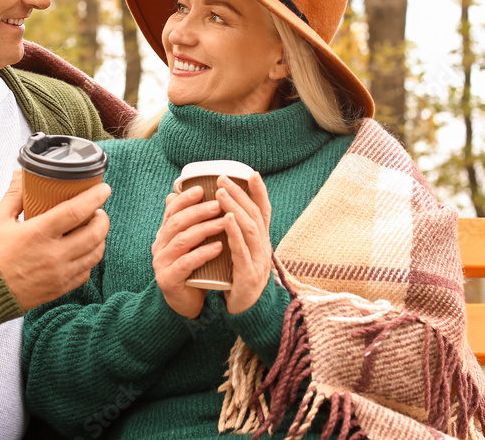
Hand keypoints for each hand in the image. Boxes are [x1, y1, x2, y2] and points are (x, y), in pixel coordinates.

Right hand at [0, 169, 110, 310]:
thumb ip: (14, 195)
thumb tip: (21, 174)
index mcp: (38, 233)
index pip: (76, 211)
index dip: (95, 198)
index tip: (104, 189)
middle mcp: (54, 255)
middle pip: (95, 234)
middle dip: (102, 218)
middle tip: (98, 210)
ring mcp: (59, 274)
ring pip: (95, 254)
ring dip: (100, 239)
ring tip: (93, 229)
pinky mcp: (59, 289)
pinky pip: (86, 273)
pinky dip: (89, 259)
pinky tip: (82, 251)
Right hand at [151, 186, 225, 318]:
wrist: (186, 302)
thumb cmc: (193, 268)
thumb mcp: (192, 242)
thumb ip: (191, 222)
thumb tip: (185, 194)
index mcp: (164, 234)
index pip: (171, 210)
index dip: (185, 199)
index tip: (202, 188)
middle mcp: (159, 246)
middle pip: (177, 223)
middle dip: (198, 211)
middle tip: (219, 204)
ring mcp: (161, 263)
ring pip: (182, 240)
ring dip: (204, 229)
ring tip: (224, 223)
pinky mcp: (168, 280)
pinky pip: (186, 263)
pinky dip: (203, 253)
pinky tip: (219, 247)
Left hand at [218, 173, 272, 314]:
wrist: (246, 312)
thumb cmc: (239, 278)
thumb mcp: (241, 251)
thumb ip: (234, 232)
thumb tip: (222, 208)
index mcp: (261, 241)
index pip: (264, 211)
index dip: (260, 192)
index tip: (252, 173)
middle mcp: (263, 247)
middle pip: (254, 215)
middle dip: (239, 194)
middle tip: (222, 179)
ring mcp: (258, 260)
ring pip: (250, 228)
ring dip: (235, 208)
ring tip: (221, 193)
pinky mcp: (248, 275)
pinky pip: (242, 250)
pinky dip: (234, 232)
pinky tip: (226, 219)